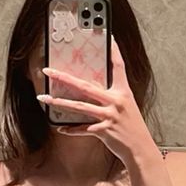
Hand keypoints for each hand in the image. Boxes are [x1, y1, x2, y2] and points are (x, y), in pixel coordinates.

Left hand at [37, 35, 155, 167]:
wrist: (141, 149)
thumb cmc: (132, 127)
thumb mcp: (126, 107)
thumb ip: (110, 96)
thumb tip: (89, 89)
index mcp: (123, 92)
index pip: (118, 66)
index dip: (114, 50)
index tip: (108, 36)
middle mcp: (116, 101)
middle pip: (85, 85)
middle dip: (64, 77)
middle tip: (48, 71)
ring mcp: (109, 116)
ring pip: (79, 107)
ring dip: (59, 102)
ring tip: (44, 98)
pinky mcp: (104, 131)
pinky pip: (82, 129)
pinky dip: (71, 129)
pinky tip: (60, 128)